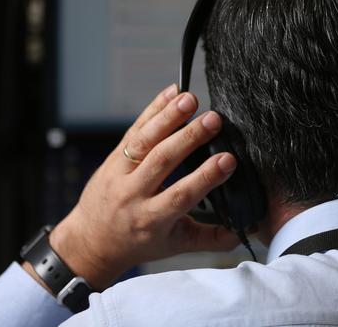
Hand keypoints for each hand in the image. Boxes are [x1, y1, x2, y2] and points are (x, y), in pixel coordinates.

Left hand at [43, 85, 239, 290]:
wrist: (92, 241)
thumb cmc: (139, 242)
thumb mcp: (176, 245)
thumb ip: (212, 239)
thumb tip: (246, 230)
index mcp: (152, 219)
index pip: (181, 195)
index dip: (205, 177)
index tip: (227, 160)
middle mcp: (133, 195)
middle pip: (162, 160)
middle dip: (189, 137)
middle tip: (214, 120)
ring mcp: (119, 173)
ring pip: (144, 140)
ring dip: (168, 117)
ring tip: (190, 99)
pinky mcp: (114, 157)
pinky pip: (134, 130)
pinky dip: (153, 109)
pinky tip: (171, 93)